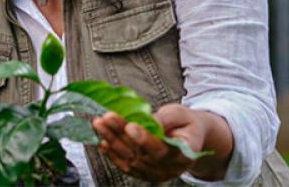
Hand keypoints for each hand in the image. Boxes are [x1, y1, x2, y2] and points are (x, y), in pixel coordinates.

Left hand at [91, 104, 210, 181]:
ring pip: (130, 160)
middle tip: (107, 117)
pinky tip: (103, 141)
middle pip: (142, 154)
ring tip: (100, 124)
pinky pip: (126, 167)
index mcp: (185, 154)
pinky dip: (112, 154)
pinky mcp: (144, 174)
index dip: (145, 140)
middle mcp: (170, 168)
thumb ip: (165, 118)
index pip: (162, 151)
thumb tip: (147, 121)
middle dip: (121, 134)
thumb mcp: (180, 114)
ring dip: (112, 142)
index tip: (130, 126)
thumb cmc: (184, 123)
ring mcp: (156, 174)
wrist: (188, 137)